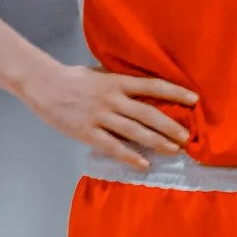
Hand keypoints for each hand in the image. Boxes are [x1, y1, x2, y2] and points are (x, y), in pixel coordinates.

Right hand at [23, 62, 197, 168]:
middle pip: (148, 113)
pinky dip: (130, 155)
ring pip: (135, 131)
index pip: (152, 86)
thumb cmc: (72, 78)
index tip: (194, 100)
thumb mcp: (99, 73)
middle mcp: (112, 99)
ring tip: (174, 150)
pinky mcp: (87, 132)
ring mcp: (99, 116)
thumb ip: (120, 81)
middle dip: (171, 126)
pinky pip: (113, 147)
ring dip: (157, 142)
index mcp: (116, 81)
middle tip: (187, 137)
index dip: (175, 92)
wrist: (42, 84)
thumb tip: (145, 88)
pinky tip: (144, 163)